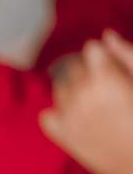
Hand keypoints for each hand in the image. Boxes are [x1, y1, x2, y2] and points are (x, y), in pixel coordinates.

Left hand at [45, 32, 132, 173]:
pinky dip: (58, 113)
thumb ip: (127, 56)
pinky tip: (78, 117)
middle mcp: (82, 94)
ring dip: (72, 88)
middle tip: (106, 84)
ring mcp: (70, 116)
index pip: (90, 50)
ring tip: (95, 100)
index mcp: (106, 77)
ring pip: (59, 89)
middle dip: (86, 70)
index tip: (113, 66)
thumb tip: (104, 35)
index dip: (103, 56)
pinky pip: (48, 116)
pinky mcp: (64, 137)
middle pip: (72, 67)